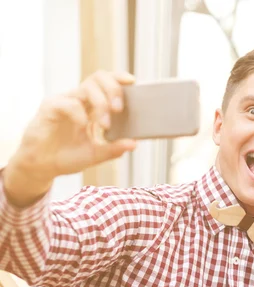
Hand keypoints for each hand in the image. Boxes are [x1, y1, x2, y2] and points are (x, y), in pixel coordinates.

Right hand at [4, 70, 136, 206]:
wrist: (42, 166)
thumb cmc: (67, 156)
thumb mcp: (96, 154)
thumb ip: (114, 149)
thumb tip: (134, 143)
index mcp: (91, 106)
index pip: (106, 83)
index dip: (118, 78)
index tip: (132, 81)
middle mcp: (79, 100)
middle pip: (98, 78)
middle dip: (113, 88)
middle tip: (119, 108)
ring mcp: (65, 102)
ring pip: (86, 87)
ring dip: (101, 103)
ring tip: (105, 124)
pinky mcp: (50, 107)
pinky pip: (69, 103)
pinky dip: (80, 114)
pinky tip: (82, 126)